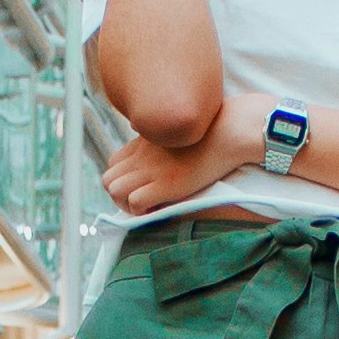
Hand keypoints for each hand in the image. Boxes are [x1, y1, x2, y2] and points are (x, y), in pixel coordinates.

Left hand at [102, 90, 263, 213]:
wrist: (230, 131)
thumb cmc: (215, 131)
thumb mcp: (181, 128)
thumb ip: (163, 135)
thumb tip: (153, 137)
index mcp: (145, 142)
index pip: (114, 164)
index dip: (124, 180)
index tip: (142, 187)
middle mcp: (143, 155)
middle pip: (108, 179)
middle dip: (121, 195)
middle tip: (143, 202)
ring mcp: (152, 169)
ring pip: (114, 190)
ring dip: (127, 204)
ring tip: (149, 207)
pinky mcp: (166, 184)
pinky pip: (134, 202)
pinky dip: (141, 211)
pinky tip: (159, 208)